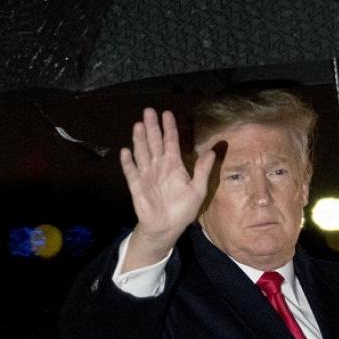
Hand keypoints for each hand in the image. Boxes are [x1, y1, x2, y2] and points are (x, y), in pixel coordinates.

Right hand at [118, 108, 216, 269]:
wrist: (167, 228)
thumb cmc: (183, 209)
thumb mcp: (198, 190)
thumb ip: (202, 170)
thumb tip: (212, 151)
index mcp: (174, 165)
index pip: (171, 142)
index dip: (170, 128)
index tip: (168, 113)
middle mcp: (159, 166)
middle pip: (154, 142)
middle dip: (152, 127)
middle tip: (149, 110)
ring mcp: (147, 175)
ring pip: (142, 153)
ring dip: (140, 140)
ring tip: (138, 125)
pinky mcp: (137, 186)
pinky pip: (131, 173)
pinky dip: (128, 163)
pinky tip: (125, 151)